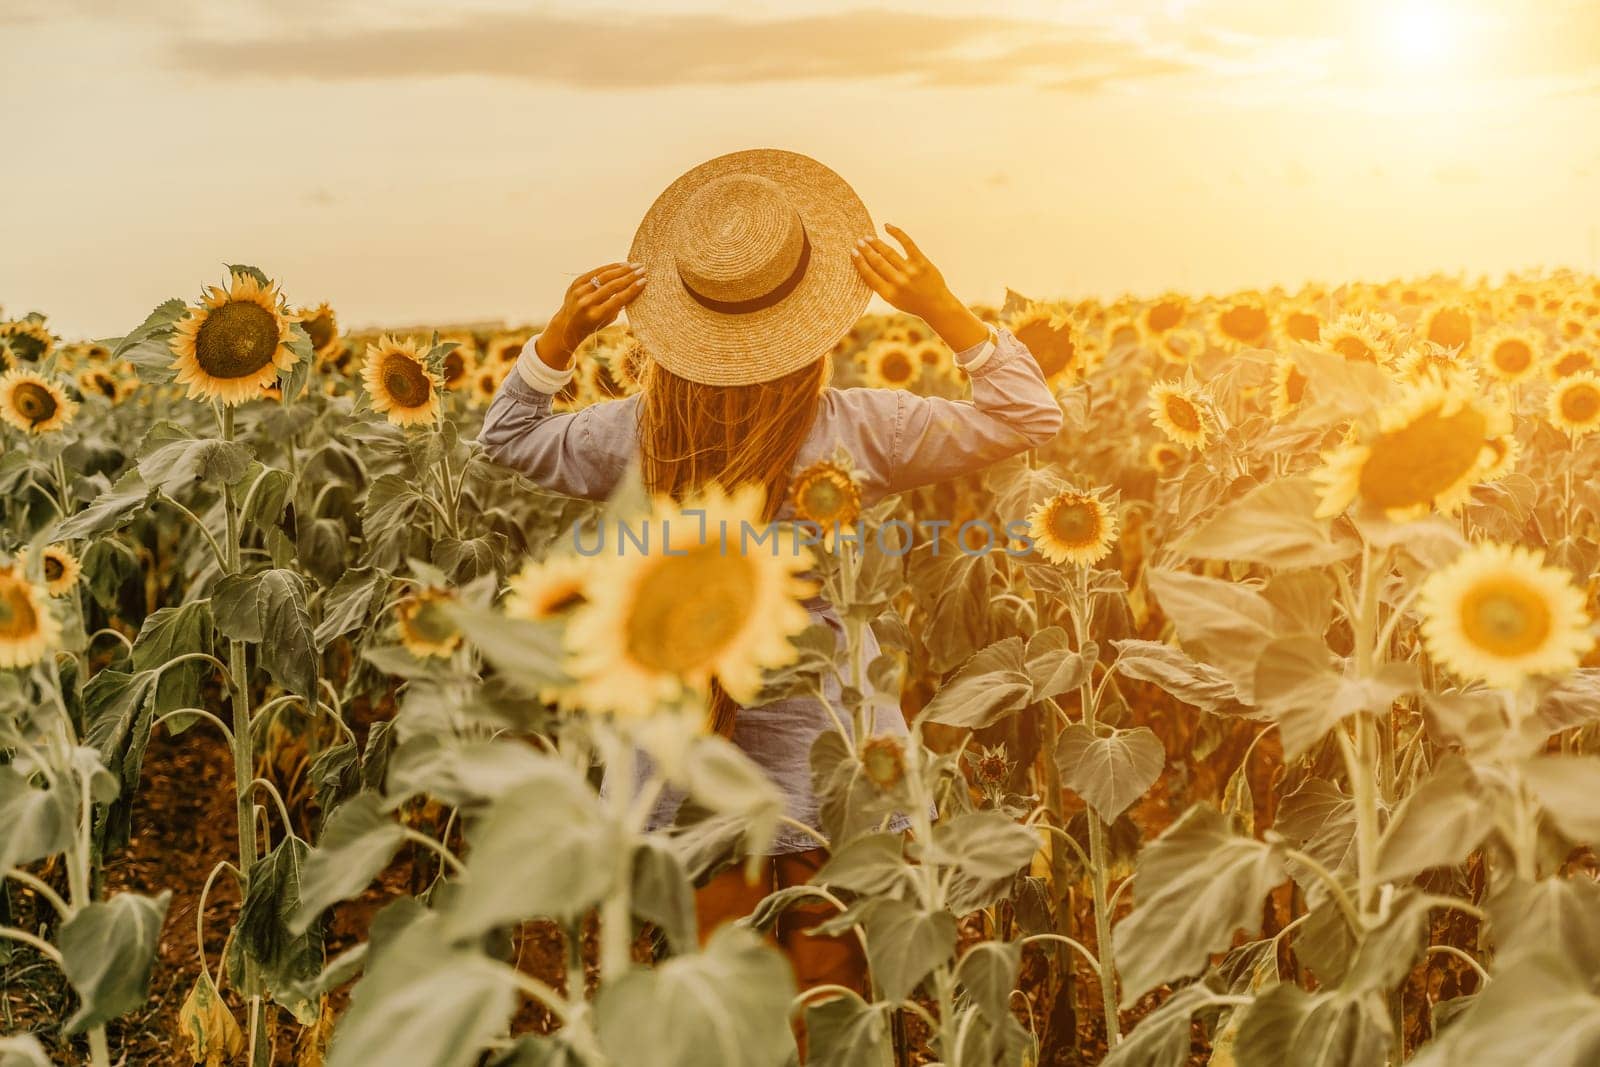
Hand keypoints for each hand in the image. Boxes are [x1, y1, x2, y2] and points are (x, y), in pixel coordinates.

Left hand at [535, 262, 647, 369]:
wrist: (568, 325)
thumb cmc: (593, 324)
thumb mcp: (607, 319)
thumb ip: (618, 305)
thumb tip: (634, 287)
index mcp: (595, 315)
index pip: (618, 299)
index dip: (632, 289)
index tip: (644, 281)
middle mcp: (586, 302)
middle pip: (612, 286)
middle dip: (629, 276)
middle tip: (642, 270)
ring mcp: (579, 291)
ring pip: (604, 276)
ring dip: (621, 269)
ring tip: (634, 265)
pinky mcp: (575, 283)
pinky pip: (595, 272)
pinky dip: (609, 268)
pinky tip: (621, 265)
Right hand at [851, 225, 987, 352]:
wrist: (936, 306)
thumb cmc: (912, 303)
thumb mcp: (893, 300)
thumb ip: (881, 285)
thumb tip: (867, 264)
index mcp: (889, 294)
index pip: (869, 275)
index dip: (859, 262)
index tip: (853, 252)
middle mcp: (899, 283)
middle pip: (878, 262)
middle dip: (866, 250)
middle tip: (859, 242)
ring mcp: (911, 272)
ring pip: (889, 252)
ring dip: (877, 243)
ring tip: (869, 237)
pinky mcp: (922, 262)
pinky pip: (907, 243)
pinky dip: (896, 233)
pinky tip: (887, 226)